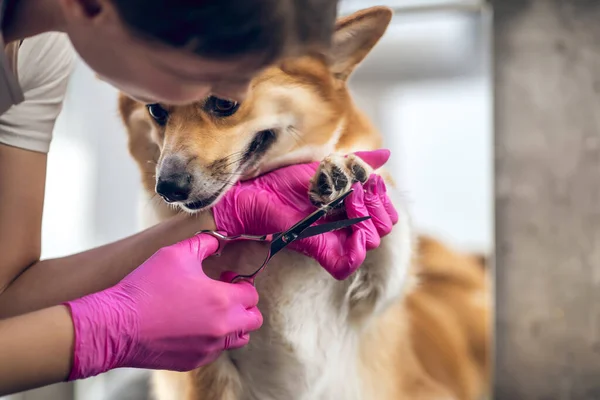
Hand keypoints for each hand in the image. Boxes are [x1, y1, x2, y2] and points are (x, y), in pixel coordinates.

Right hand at [63, 234, 262, 378]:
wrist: (117, 325)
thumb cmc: (146, 288)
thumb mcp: (176, 254)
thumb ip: (204, 243)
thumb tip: (218, 240)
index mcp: (223, 300)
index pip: (252, 294)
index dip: (241, 283)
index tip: (226, 278)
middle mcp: (222, 328)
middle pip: (253, 320)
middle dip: (245, 306)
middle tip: (225, 295)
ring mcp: (209, 348)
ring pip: (238, 339)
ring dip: (233, 325)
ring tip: (211, 311)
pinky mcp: (194, 361)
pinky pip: (215, 351)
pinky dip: (212, 340)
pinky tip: (192, 326)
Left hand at [213, 149, 398, 279]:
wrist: (257, 189)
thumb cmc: (286, 180)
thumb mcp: (329, 166)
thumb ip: (358, 162)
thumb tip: (387, 153)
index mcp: (350, 212)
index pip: (386, 216)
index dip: (385, 200)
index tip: (371, 181)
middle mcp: (344, 228)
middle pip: (383, 229)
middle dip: (378, 206)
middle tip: (359, 189)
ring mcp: (332, 240)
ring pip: (371, 242)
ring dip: (366, 216)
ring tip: (348, 198)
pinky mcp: (317, 249)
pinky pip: (347, 264)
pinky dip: (357, 247)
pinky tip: (352, 224)